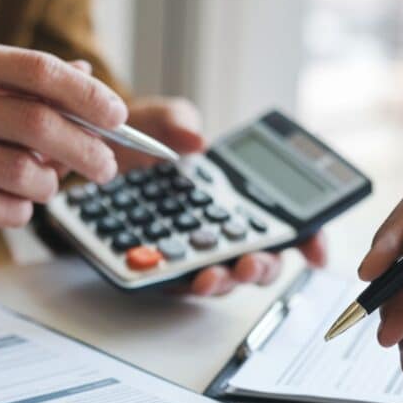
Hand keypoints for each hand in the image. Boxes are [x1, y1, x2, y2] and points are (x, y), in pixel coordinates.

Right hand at [0, 41, 126, 246]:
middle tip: (103, 168)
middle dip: (83, 149)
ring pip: (16, 170)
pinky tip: (13, 206)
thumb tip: (86, 77)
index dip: (84, 95)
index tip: (117, 116)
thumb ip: (18, 87)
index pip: (33, 69)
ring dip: (45, 186)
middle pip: (34, 121)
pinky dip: (16, 212)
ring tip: (42, 188)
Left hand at [118, 96, 328, 295]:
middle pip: (261, 260)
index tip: (316, 254)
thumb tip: (194, 138)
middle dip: (261, 267)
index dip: (310, 239)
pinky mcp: (160, 266)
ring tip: (211, 276)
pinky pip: (176, 282)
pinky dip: (180, 283)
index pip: (285, 221)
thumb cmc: (135, 141)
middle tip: (248, 263)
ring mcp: (193, 251)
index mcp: (237, 195)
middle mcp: (222, 228)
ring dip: (223, 282)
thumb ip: (177, 120)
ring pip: (223, 278)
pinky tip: (176, 277)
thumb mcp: (157, 119)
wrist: (86, 157)